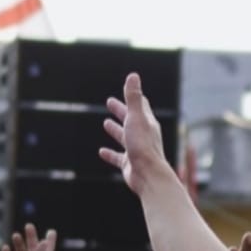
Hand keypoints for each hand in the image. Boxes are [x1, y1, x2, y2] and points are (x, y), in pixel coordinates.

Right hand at [100, 73, 172, 195]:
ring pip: (124, 138)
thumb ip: (133, 98)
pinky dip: (110, 154)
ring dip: (116, 130)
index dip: (134, 97)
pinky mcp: (129, 164)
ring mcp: (136, 150)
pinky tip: (101, 152)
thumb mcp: (136, 118)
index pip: (141, 106)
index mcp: (147, 123)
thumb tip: (133, 76)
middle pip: (131, 120)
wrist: (148, 175)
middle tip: (110, 102)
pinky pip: (118, 157)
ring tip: (106, 123)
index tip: (128, 89)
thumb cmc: (143, 146)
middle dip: (121, 111)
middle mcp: (143, 136)